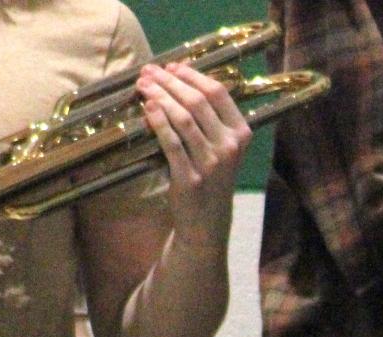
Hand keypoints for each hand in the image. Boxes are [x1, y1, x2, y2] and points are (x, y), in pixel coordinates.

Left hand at [137, 62, 250, 246]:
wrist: (206, 223)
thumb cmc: (211, 179)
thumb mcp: (221, 148)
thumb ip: (210, 119)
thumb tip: (180, 80)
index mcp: (241, 133)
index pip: (218, 93)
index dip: (193, 75)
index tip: (172, 66)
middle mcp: (229, 146)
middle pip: (197, 101)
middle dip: (169, 81)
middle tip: (149, 71)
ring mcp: (211, 163)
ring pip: (183, 118)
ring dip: (159, 96)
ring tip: (142, 85)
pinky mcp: (190, 177)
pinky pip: (171, 142)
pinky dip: (158, 121)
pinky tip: (147, 108)